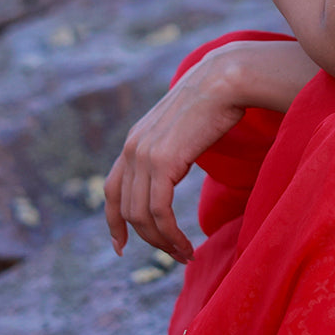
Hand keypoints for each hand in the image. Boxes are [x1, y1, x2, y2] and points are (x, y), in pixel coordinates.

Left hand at [104, 44, 258, 262]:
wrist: (224, 81)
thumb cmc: (213, 103)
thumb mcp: (180, 128)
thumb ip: (168, 148)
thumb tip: (174, 164)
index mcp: (133, 141)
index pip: (111, 190)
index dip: (113, 222)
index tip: (120, 247)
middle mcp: (131, 149)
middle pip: (127, 210)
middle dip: (149, 239)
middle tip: (175, 254)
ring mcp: (144, 156)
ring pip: (142, 216)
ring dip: (163, 242)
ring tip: (184, 254)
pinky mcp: (162, 163)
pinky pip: (159, 212)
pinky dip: (171, 235)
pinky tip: (187, 245)